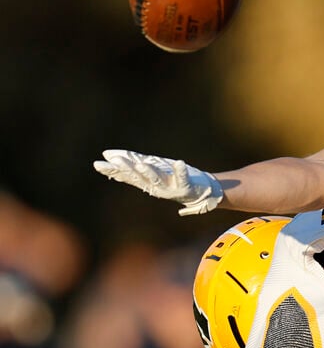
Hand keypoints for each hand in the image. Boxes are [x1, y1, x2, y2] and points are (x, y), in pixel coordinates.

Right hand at [93, 149, 222, 215]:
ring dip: (149, 172)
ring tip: (142, 164)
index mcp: (146, 182)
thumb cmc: (173, 179)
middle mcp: (155, 186)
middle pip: (139, 177)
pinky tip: (179, 162)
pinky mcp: (186, 187)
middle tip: (115, 160)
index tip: (98, 163)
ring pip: (157, 179)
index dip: (112, 170)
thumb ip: (133, 162)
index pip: (126, 175)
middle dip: (127, 169)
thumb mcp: (152, 169)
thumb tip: (108, 155)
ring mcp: (170, 188)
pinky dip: (180, 171)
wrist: (202, 192)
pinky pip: (183, 178)